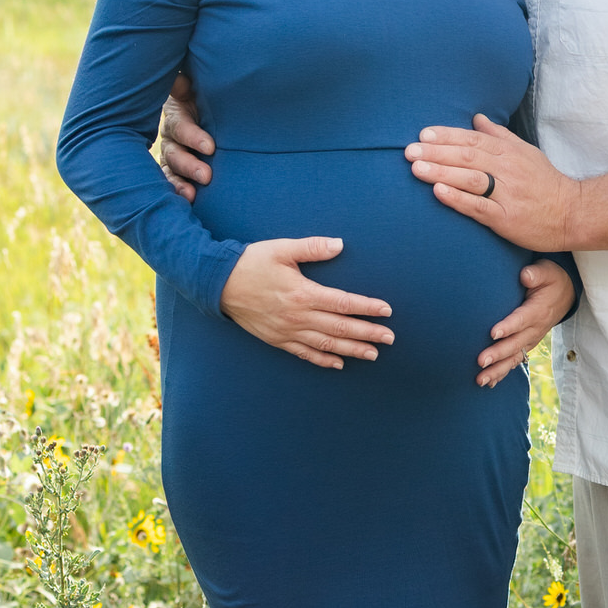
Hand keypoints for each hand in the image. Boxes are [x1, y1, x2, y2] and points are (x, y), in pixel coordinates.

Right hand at [162, 75, 214, 201]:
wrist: (218, 115)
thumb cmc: (212, 99)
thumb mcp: (198, 87)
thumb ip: (187, 83)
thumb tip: (182, 82)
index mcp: (177, 114)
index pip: (180, 126)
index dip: (192, 136)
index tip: (211, 147)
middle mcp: (171, 137)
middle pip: (173, 152)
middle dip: (189, 165)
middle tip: (207, 176)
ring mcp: (172, 156)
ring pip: (171, 171)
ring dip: (180, 184)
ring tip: (192, 195)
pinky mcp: (177, 173)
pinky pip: (173, 185)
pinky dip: (178, 193)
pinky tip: (188, 203)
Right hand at [220, 237, 393, 369]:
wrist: (217, 283)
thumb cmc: (250, 263)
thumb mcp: (282, 249)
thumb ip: (312, 247)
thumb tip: (340, 244)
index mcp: (302, 293)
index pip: (344, 303)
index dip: (367, 308)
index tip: (386, 311)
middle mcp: (298, 316)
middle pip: (340, 328)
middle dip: (367, 334)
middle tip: (389, 339)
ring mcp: (287, 331)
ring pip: (326, 345)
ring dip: (351, 350)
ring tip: (372, 354)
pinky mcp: (277, 339)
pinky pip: (304, 353)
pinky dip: (323, 360)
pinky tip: (339, 363)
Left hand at [406, 114, 581, 246]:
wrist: (573, 212)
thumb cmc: (546, 183)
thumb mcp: (526, 152)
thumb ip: (500, 136)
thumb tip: (477, 118)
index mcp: (509, 153)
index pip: (473, 140)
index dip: (447, 136)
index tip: (423, 134)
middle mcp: (507, 170)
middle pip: (467, 157)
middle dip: (436, 153)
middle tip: (409, 151)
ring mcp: (506, 194)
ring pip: (470, 179)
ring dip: (441, 172)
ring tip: (416, 168)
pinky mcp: (506, 218)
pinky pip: (478, 207)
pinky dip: (457, 198)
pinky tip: (438, 193)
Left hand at [476, 258, 575, 387]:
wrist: (565, 295)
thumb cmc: (551, 280)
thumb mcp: (547, 271)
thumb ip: (536, 273)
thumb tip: (525, 275)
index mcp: (538, 311)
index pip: (521, 320)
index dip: (508, 327)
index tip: (493, 333)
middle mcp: (535, 329)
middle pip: (515, 344)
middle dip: (498, 354)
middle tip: (480, 361)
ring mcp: (531, 340)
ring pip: (514, 358)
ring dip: (497, 370)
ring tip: (481, 380)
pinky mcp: (527, 345)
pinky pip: (516, 361)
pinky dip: (503, 373)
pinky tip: (489, 384)